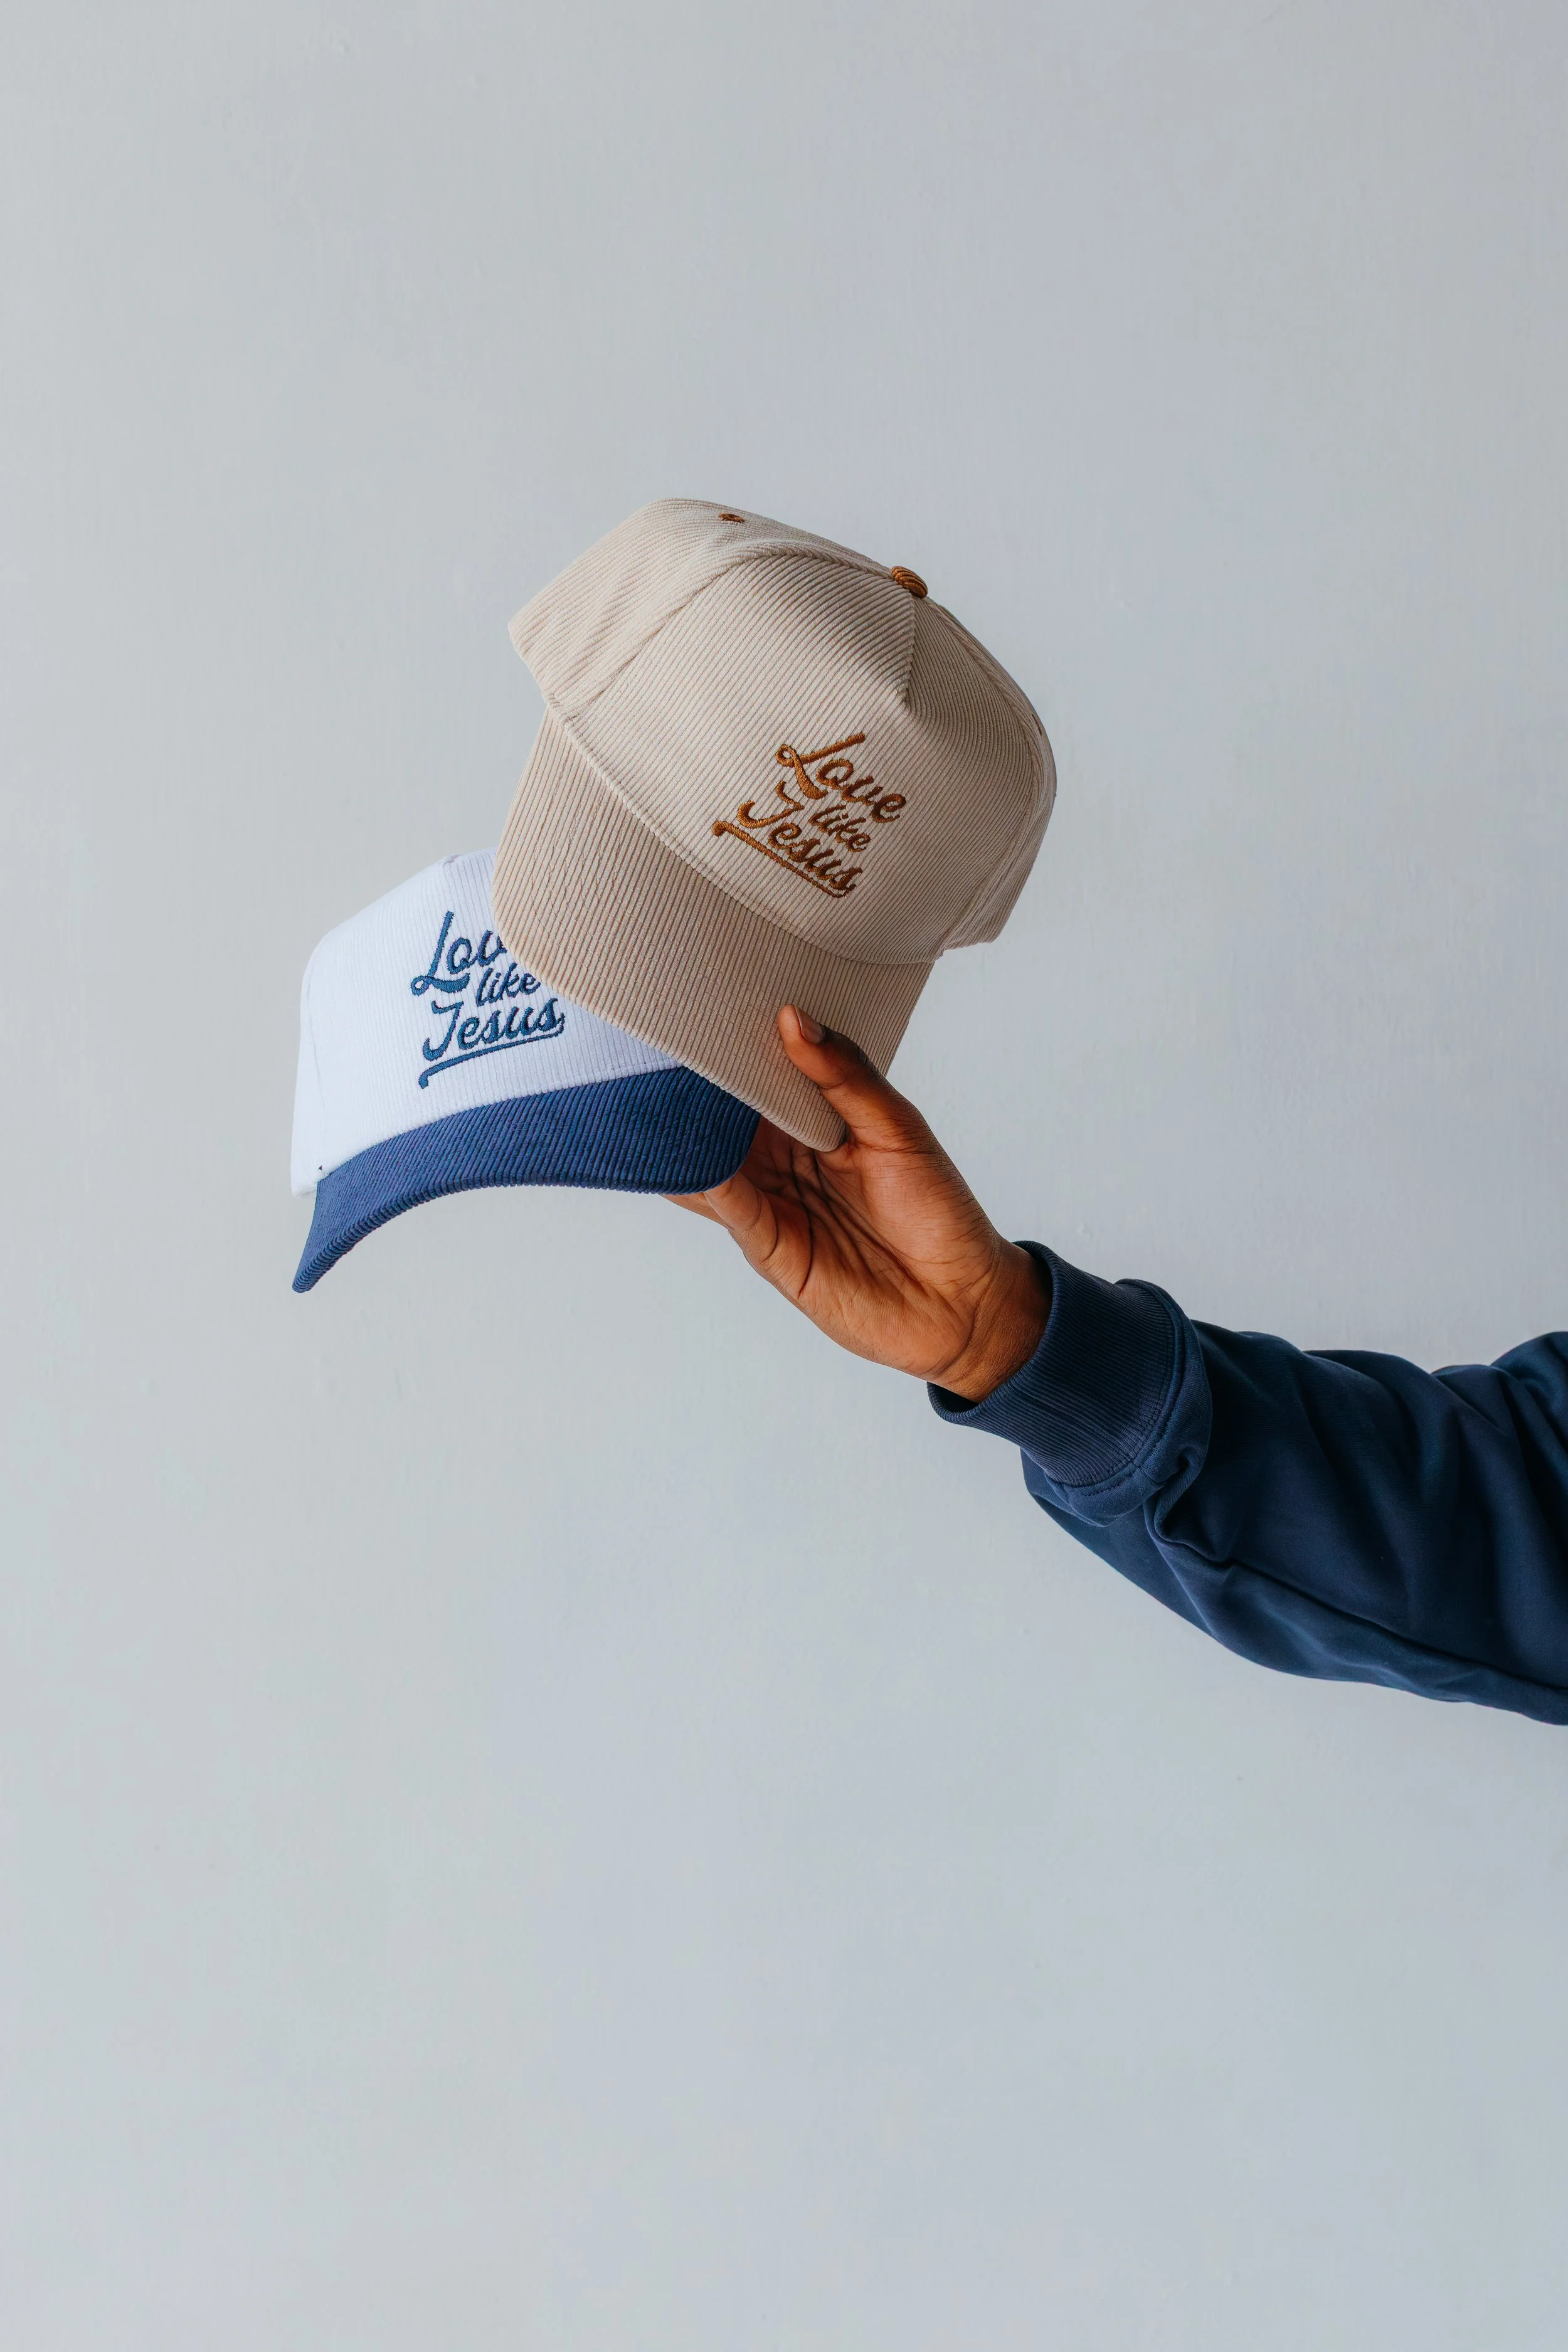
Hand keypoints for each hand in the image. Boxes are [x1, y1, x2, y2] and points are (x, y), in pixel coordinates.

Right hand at [668, 1008, 1049, 1402]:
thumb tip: (793, 1019)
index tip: (696, 1000)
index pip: (757, 1072)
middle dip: (690, 1081)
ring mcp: (769, 1201)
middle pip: (722, 1114)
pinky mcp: (769, 1247)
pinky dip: (703, 1182)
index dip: (729, 1041)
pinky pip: (727, 1208)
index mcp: (811, 1118)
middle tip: (654, 1035)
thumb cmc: (939, 1210)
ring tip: (648, 1091)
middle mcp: (780, 1157)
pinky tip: (688, 1155)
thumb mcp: (898, 1127)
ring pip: (709, 1159)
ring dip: (682, 1132)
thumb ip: (844, 1075)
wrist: (964, 1301)